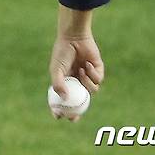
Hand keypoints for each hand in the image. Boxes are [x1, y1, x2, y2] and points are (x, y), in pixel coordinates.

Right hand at [49, 6, 104, 121]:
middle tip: (75, 116)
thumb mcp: (56, 69)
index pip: (63, 100)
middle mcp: (77, 81)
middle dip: (77, 111)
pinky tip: (87, 65)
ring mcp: (87, 77)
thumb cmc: (62, 53)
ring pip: (91, 91)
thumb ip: (58, 84)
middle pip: (79, 102)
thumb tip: (64, 99)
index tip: (58, 116)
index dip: (60, 109)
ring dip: (87, 84)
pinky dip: (92, 75)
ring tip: (81, 71)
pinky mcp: (97, 71)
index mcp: (65, 81)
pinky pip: (98, 81)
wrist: (74, 38)